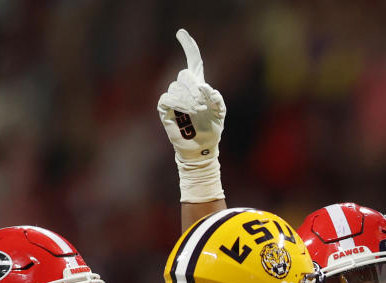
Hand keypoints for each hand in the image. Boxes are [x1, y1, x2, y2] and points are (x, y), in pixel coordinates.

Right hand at [158, 29, 225, 178]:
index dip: (188, 46)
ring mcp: (174, 98)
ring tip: (197, 113)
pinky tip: (187, 112)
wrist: (202, 147)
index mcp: (198, 87)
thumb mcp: (220, 113)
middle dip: (194, 88)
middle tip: (201, 104)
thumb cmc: (212, 130)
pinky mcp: (165, 108)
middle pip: (185, 75)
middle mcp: (184, 89)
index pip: (193, 62)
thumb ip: (217, 99)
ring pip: (177, 87)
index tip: (181, 33)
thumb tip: (205, 87)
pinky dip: (179, 103)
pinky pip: (168, 98)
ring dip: (189, 100)